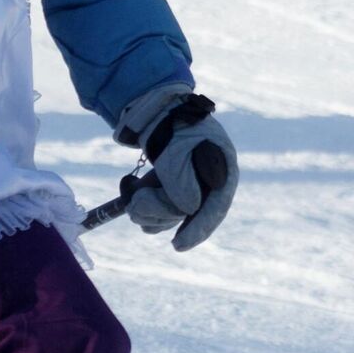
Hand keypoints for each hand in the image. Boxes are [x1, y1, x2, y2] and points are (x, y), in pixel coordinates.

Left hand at [116, 88, 237, 251]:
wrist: (157, 106)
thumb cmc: (174, 126)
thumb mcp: (180, 154)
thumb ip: (184, 184)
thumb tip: (187, 211)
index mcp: (223, 171)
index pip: (213, 209)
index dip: (196, 230)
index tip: (177, 246)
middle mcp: (210, 182)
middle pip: (188, 214)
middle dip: (159, 213)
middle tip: (135, 208)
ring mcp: (191, 184)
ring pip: (172, 214)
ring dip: (148, 210)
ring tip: (131, 195)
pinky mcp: (172, 186)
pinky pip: (161, 208)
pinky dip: (145, 206)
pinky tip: (131, 195)